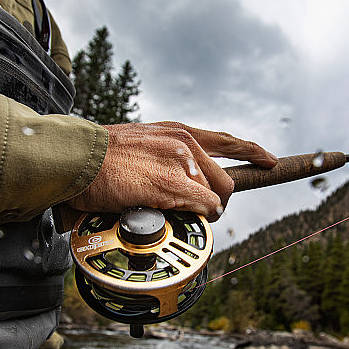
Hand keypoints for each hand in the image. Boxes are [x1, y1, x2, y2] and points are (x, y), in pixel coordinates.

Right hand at [67, 121, 277, 220]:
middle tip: (202, 212)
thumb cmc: (101, 156)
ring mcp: (179, 163)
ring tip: (178, 216)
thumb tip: (179, 176)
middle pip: (225, 179)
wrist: (79, 158)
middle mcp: (184, 144)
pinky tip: (180, 217)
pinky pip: (201, 207)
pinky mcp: (170, 184)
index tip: (269, 161)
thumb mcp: (142, 140)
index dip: (252, 153)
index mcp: (178, 132)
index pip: (227, 141)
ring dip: (202, 212)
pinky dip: (196, 217)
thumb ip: (165, 153)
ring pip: (212, 197)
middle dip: (219, 201)